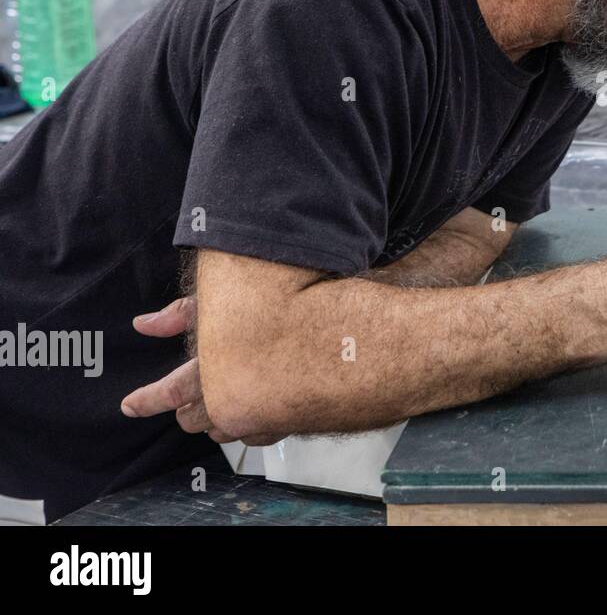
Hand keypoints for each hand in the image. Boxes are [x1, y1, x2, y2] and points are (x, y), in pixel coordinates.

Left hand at [120, 296, 283, 446]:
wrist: (347, 339)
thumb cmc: (289, 311)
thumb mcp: (228, 298)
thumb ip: (183, 313)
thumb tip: (144, 324)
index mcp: (214, 368)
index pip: (170, 391)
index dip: (147, 399)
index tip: (131, 406)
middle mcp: (233, 399)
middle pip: (192, 420)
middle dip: (187, 409)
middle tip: (189, 396)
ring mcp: (260, 418)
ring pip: (223, 432)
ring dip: (218, 418)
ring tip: (226, 397)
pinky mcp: (285, 426)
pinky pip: (256, 435)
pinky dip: (250, 424)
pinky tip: (257, 407)